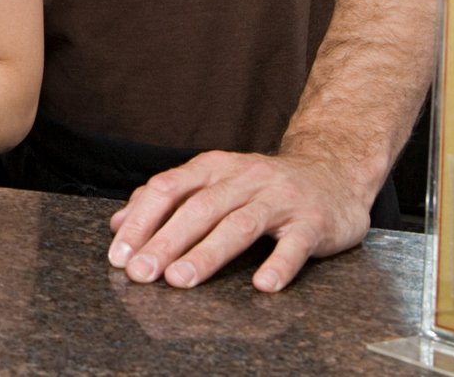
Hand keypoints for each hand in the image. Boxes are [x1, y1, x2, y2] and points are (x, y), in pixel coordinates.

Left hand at [107, 149, 374, 291]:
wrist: (335, 171)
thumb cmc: (262, 185)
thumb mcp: (214, 181)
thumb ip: (168, 199)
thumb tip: (118, 224)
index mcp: (213, 167)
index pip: (167, 189)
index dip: (140, 221)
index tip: (119, 255)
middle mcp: (244, 178)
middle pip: (199, 209)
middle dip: (165, 242)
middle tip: (140, 274)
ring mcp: (280, 198)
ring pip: (239, 225)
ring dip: (207, 253)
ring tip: (180, 280)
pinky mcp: (313, 222)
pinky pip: (295, 244)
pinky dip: (279, 264)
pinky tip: (262, 284)